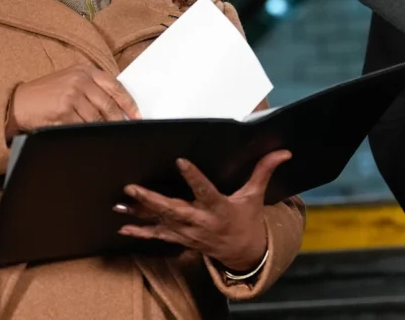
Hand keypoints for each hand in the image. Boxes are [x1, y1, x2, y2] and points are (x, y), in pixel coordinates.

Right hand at [10, 65, 139, 133]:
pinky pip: (82, 127)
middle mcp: (80, 81)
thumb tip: (117, 108)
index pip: (116, 87)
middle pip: (109, 105)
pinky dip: (88, 135)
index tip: (137, 116)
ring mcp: (71, 96)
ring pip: (97, 119)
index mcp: (85, 71)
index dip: (130, 104)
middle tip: (126, 132)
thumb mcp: (70, 80)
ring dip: (104, 130)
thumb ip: (92, 88)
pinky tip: (91, 139)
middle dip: (119, 122)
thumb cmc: (45, 94)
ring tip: (108, 138)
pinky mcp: (63, 112)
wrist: (18, 102)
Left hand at [117, 150, 291, 271]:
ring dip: (139, 212)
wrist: (242, 253)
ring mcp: (187, 232)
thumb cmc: (247, 219)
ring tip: (120, 202)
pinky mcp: (180, 238)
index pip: (205, 190)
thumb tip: (283, 151)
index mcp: (219, 207)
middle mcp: (200, 220)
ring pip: (160, 221)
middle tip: (133, 186)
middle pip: (174, 209)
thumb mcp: (255, 196)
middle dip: (152, 199)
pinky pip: (157, 235)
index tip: (180, 161)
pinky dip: (140, 231)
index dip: (193, 177)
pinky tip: (123, 225)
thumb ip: (263, 171)